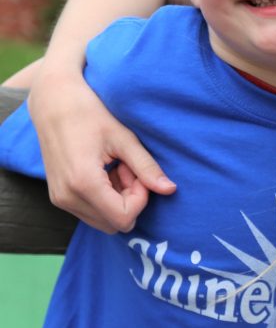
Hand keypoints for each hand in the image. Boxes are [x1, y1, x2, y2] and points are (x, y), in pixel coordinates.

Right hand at [27, 71, 175, 232]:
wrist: (53, 103)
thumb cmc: (90, 114)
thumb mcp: (124, 139)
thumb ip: (147, 167)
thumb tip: (170, 190)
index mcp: (83, 183)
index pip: (123, 217)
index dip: (140, 198)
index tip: (137, 171)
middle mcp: (67, 197)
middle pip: (114, 224)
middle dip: (129, 200)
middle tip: (128, 168)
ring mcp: (60, 199)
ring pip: (102, 220)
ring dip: (117, 199)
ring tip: (116, 166)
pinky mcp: (58, 197)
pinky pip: (90, 211)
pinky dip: (104, 197)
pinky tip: (105, 170)